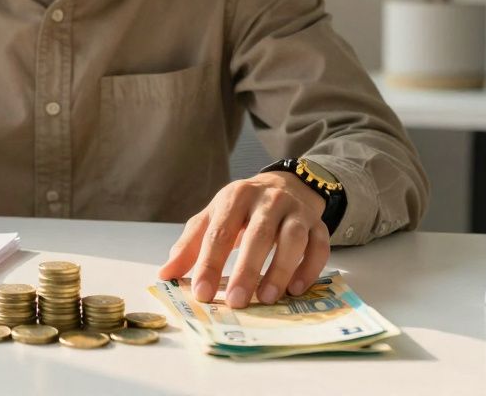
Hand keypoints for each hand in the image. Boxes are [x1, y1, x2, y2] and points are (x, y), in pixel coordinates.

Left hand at [157, 171, 329, 306]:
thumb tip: (165, 275)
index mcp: (235, 197)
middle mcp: (267, 200)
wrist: (284, 184)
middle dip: (246, 270)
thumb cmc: (242, 209)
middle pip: (258, 235)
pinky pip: (319, 246)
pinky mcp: (317, 223)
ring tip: (267, 299)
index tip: (202, 294)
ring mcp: (296, 210)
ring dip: (281, 270)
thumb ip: (190, 245)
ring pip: (293, 239)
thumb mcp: (212, 218)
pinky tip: (297, 289)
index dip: (209, 264)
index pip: (220, 232)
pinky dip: (310, 268)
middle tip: (235, 301)